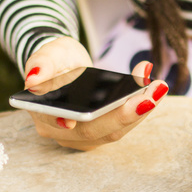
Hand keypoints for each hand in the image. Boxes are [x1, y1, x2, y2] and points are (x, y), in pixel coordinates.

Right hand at [21, 37, 168, 150]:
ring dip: (139, 111)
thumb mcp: (47, 53)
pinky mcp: (97, 135)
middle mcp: (60, 132)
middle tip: (153, 92)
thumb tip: (33, 81)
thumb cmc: (55, 61)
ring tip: (158, 88)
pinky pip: (120, 128)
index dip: (89, 120)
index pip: (65, 122)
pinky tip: (154, 92)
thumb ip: (40, 63)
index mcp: (42, 114)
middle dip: (128, 113)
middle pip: (96, 131)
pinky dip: (138, 110)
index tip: (114, 108)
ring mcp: (79, 138)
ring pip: (113, 132)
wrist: (61, 68)